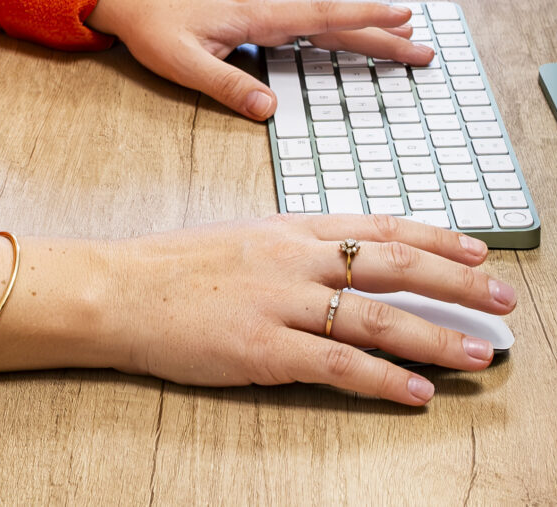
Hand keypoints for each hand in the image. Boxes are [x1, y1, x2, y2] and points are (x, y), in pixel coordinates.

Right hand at [0, 216, 516, 405]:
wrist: (114, 289)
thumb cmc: (168, 269)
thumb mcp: (235, 239)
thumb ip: (287, 249)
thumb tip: (337, 262)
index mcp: (283, 229)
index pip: (373, 226)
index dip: (430, 236)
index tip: (475, 246)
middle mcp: (290, 258)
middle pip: (389, 265)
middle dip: (455, 281)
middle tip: (504, 296)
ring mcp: (279, 302)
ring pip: (377, 317)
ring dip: (437, 335)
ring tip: (483, 352)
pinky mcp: (263, 348)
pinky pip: (338, 364)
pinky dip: (385, 379)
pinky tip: (419, 392)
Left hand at [87, 0, 432, 119]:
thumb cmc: (151, 26)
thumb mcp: (182, 63)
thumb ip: (226, 85)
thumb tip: (272, 110)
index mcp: (253, 15)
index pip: (318, 16)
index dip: (361, 19)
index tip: (402, 19)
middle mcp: (263, 7)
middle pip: (331, 21)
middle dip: (379, 33)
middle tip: (425, 48)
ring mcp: (258, 9)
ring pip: (320, 21)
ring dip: (361, 31)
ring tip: (403, 42)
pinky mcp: (250, 16)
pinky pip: (304, 23)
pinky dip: (334, 31)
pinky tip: (346, 41)